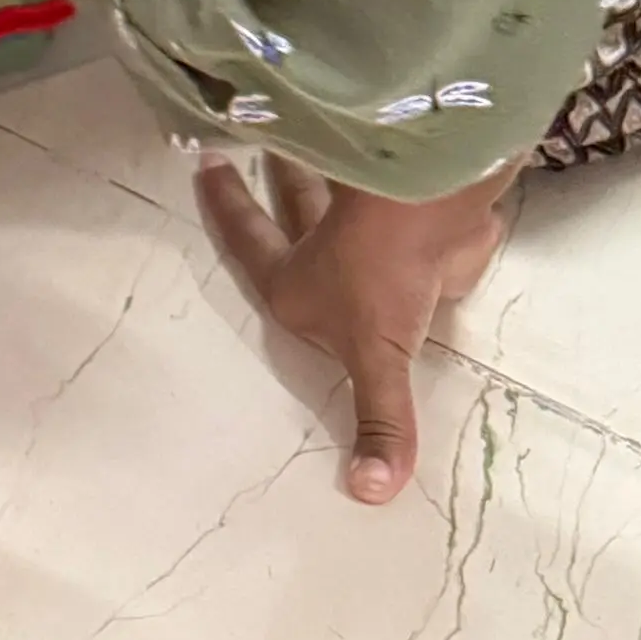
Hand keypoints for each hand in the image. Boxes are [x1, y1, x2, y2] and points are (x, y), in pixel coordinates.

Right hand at [196, 156, 517, 504]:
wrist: (435, 217)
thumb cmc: (381, 280)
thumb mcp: (375, 358)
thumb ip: (378, 421)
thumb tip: (368, 493)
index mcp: (296, 283)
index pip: (252, 245)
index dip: (228, 209)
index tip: (205, 164)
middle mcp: (325, 251)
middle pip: (296, 210)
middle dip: (281, 184)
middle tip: (258, 147)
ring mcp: (371, 228)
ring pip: (339, 193)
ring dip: (330, 177)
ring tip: (317, 149)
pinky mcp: (416, 224)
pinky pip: (397, 213)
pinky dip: (400, 205)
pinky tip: (417, 200)